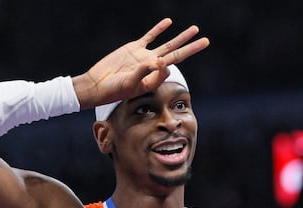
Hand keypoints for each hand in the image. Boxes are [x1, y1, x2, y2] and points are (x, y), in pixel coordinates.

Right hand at [74, 18, 209, 108]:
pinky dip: (159, 29)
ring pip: (167, 44)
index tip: (157, 63)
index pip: (168, 67)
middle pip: (176, 54)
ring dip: (181, 37)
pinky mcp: (134, 48)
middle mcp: (152, 66)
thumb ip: (145, 73)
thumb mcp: (130, 84)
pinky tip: (169, 22)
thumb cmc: (113, 90)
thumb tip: (160, 61)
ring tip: (195, 29)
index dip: (167, 64)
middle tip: (206, 41)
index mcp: (153, 78)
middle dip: (191, 47)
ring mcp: (144, 56)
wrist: (97, 84)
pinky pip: (150, 36)